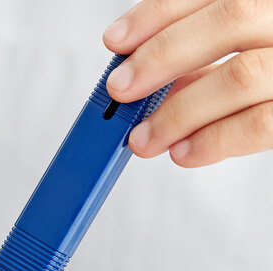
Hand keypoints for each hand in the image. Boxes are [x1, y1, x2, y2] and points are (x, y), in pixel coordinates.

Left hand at [102, 0, 272, 166]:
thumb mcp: (249, 41)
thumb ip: (206, 52)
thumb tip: (151, 79)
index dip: (158, 13)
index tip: (117, 41)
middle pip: (229, 20)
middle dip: (162, 57)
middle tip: (121, 89)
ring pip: (241, 76)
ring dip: (179, 112)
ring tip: (144, 139)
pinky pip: (262, 123)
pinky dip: (215, 140)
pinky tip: (183, 152)